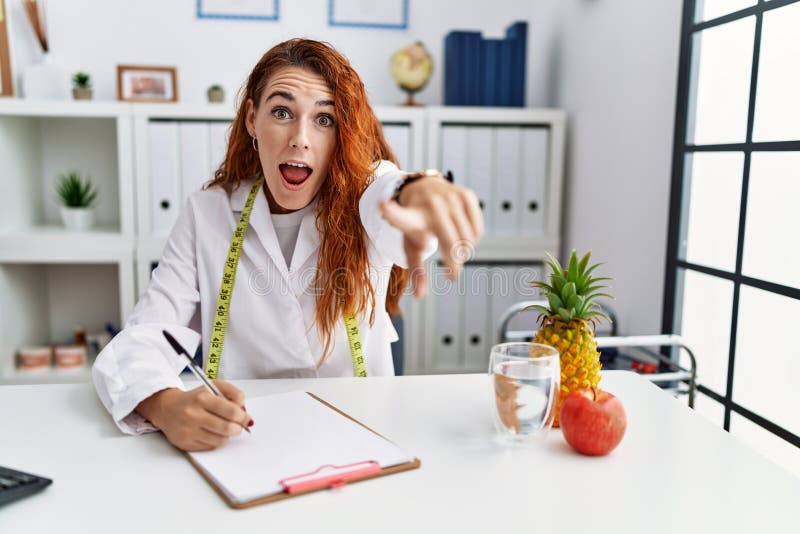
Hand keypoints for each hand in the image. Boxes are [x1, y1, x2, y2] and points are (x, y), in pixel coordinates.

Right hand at [136, 380, 252, 451]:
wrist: (168, 408)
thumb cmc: (194, 398)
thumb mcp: (214, 387)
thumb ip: (234, 394)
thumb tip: (244, 411)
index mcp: (202, 398)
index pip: (232, 411)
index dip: (243, 417)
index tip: (246, 418)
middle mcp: (193, 414)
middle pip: (227, 428)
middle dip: (238, 428)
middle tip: (238, 426)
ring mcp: (188, 430)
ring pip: (220, 440)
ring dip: (228, 435)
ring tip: (225, 428)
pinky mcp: (185, 443)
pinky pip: (210, 446)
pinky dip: (216, 440)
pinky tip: (212, 432)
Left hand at [380, 170, 483, 297]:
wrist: (425, 189)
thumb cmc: (416, 224)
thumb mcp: (410, 245)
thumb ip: (415, 271)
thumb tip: (419, 296)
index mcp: (410, 218)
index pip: (399, 216)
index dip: (391, 212)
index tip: (383, 205)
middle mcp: (430, 205)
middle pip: (451, 245)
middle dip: (454, 265)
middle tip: (451, 276)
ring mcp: (450, 198)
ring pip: (467, 239)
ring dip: (464, 252)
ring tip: (455, 251)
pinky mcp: (467, 195)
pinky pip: (477, 231)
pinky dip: (473, 239)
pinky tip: (463, 235)